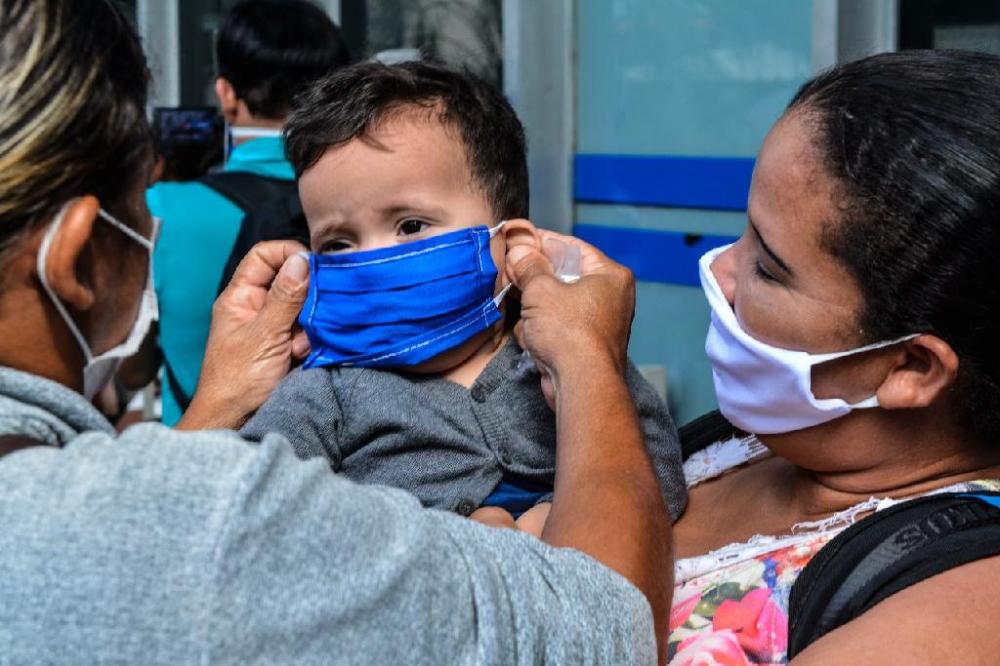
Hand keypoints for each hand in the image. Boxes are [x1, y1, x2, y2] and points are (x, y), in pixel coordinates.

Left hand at [177, 241, 310, 429]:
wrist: (234, 420)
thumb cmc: (236, 380)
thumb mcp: (263, 335)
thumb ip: (285, 297)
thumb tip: (302, 260)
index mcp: (241, 296)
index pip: (265, 256)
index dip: (289, 253)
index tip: (313, 266)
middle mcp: (258, 306)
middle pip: (291, 280)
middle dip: (306, 295)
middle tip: (312, 310)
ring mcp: (274, 326)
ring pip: (304, 307)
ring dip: (310, 323)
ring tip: (299, 345)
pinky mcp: (289, 344)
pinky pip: (309, 330)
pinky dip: (312, 339)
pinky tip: (303, 355)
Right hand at [506, 229, 634, 379]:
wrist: (582, 384)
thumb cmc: (571, 333)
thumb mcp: (541, 290)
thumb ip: (529, 266)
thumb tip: (520, 251)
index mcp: (610, 275)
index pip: (572, 247)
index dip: (542, 242)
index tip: (519, 240)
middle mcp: (610, 297)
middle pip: (563, 277)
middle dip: (535, 281)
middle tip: (513, 275)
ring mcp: (599, 323)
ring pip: (556, 304)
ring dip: (535, 312)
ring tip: (528, 320)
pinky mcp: (585, 346)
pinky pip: (557, 328)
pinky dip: (542, 332)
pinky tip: (533, 340)